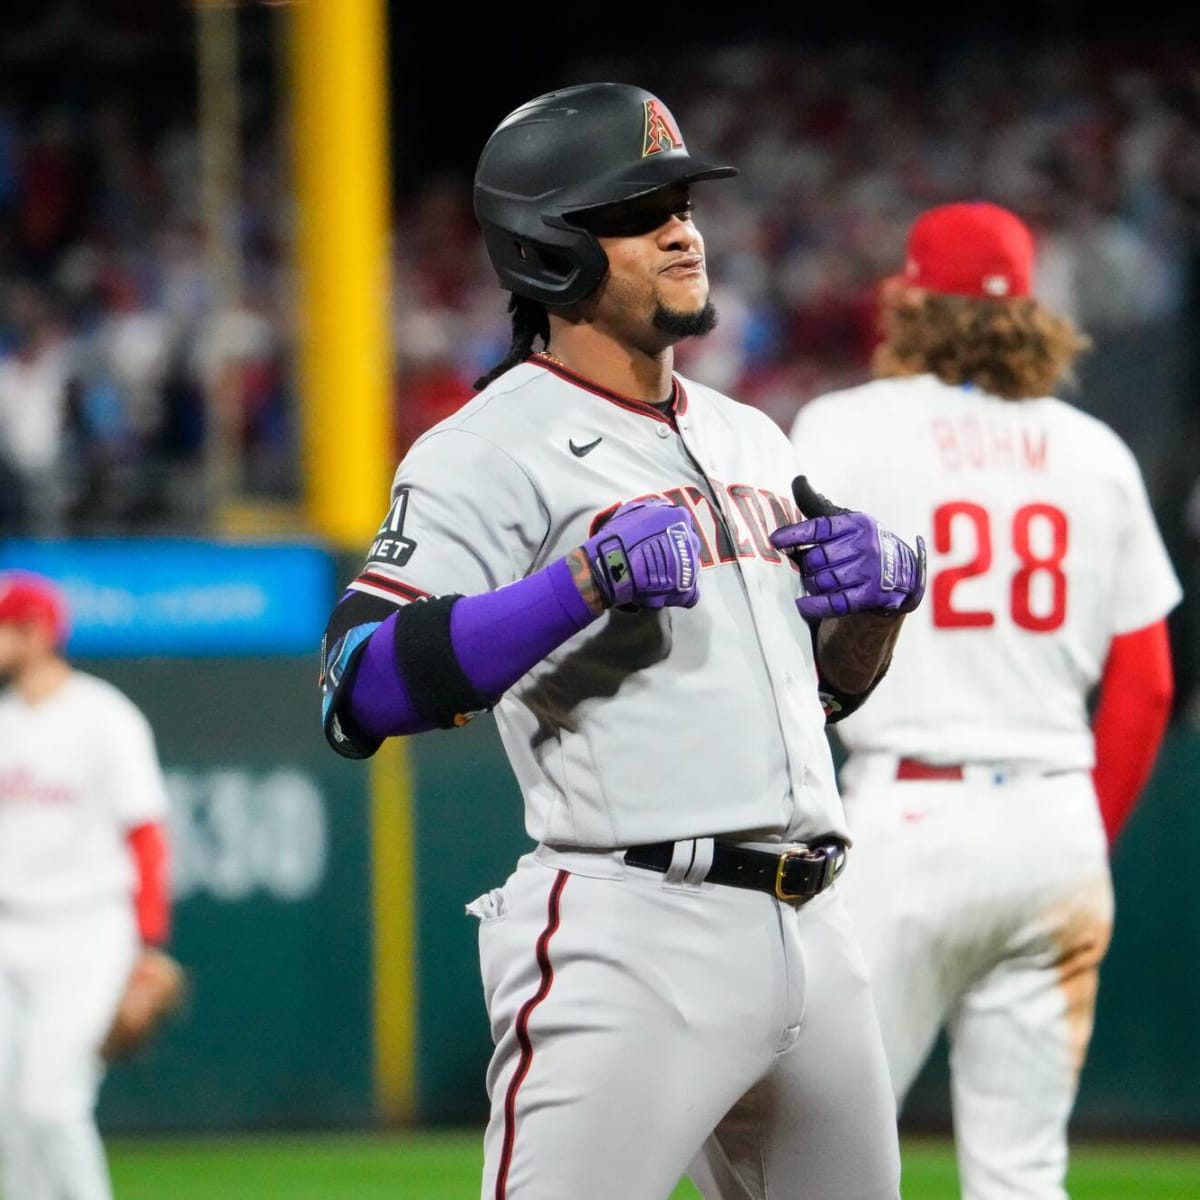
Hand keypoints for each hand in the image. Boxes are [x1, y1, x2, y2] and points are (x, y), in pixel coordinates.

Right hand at [582, 497, 701, 609]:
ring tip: (654, 579)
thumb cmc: (620, 534)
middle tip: (654, 561)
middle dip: (674, 554)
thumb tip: (658, 508)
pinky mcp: (687, 588)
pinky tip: (663, 594)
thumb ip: (650, 508)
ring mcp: (691, 564)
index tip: (655, 542)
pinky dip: (679, 595)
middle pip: (687, 547)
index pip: (681, 526)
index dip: (667, 536)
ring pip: (688, 569)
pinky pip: (690, 594)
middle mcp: (691, 539)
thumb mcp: (633, 509)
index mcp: (680, 517)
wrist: (615, 562)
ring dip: (675, 574)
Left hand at [770, 476, 925, 619]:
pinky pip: (837, 603)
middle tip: (803, 566)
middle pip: (817, 559)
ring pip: (824, 580)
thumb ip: (819, 506)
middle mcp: (864, 546)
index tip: (774, 540)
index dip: (794, 534)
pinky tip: (802, 605)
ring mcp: (869, 571)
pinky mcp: (870, 595)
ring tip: (812, 580)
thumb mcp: (848, 521)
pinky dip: (816, 605)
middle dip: (805, 565)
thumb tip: (798, 481)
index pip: (819, 527)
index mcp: (856, 524)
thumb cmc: (864, 542)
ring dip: (811, 583)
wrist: (903, 571)